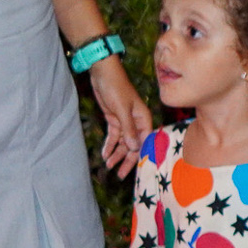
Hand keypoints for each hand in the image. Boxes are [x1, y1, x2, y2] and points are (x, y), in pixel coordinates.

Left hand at [87, 59, 150, 174]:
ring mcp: (125, 122)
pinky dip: (109, 145)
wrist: (103, 73)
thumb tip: (134, 148)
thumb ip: (128, 129)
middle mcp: (136, 123)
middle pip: (134, 146)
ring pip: (123, 143)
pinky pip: (113, 137)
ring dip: (116, 154)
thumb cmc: (116, 87)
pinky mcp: (114, 120)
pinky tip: (105, 154)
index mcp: (143, 119)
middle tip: (120, 174)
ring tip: (108, 165)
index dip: (141, 156)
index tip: (136, 169)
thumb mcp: (122, 109)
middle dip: (127, 160)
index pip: (145, 142)